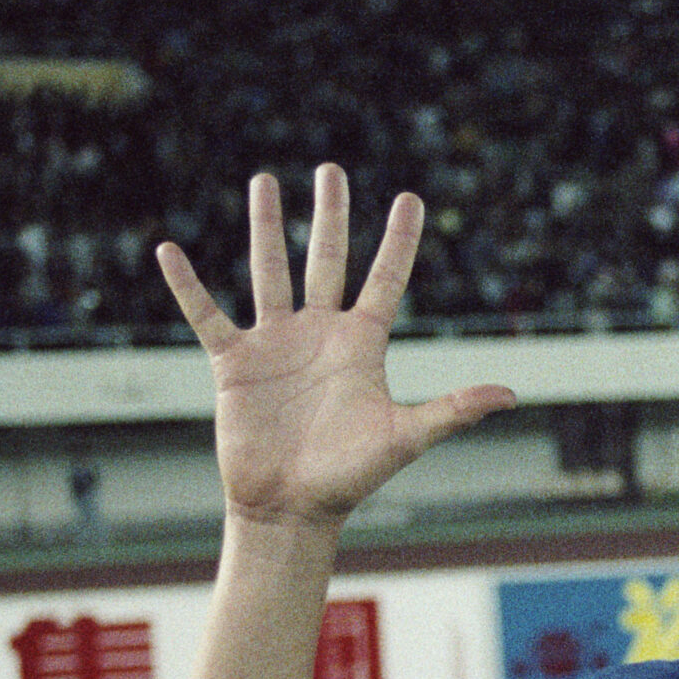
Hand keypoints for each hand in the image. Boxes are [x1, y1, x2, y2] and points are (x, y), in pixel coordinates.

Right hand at [157, 164, 514, 528]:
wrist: (291, 509)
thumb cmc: (350, 477)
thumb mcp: (404, 437)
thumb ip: (452, 410)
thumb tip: (509, 395)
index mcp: (362, 345)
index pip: (385, 280)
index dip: (398, 241)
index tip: (409, 198)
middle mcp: (319, 334)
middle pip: (327, 260)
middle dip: (330, 215)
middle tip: (332, 169)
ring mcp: (275, 344)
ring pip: (270, 272)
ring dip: (266, 228)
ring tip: (265, 180)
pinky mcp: (235, 363)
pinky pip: (207, 315)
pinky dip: (188, 286)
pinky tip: (168, 252)